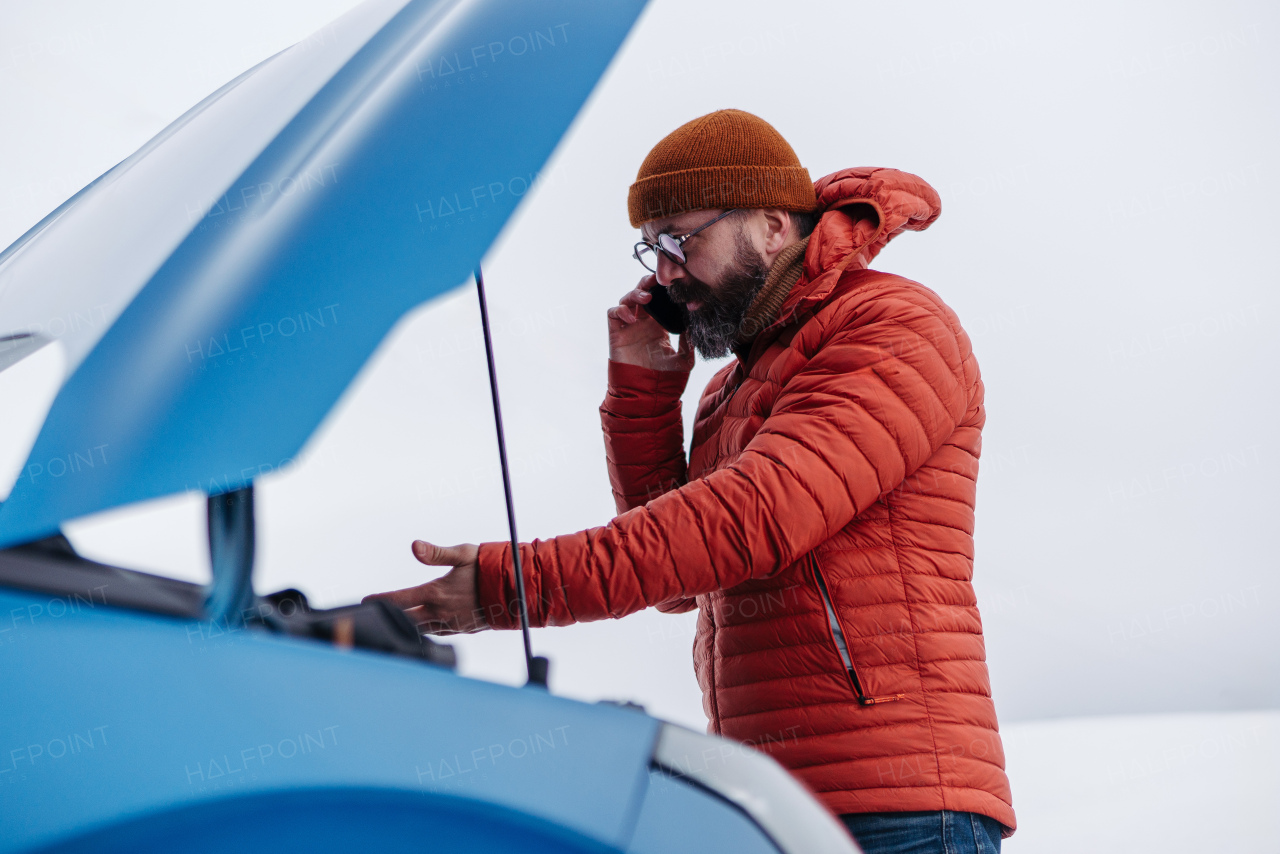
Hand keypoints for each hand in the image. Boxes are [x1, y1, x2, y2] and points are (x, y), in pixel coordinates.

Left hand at [362, 540, 488, 634]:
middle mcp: (441, 612)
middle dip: (390, 616)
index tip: (366, 601)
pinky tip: (425, 625)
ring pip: (421, 629)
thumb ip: (436, 553)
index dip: (380, 600)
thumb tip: (413, 546)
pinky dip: (427, 629)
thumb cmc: (490, 567)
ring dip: (407, 625)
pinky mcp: (464, 630)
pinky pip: (438, 632)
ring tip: (395, 620)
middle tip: (376, 613)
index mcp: (436, 593)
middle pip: (406, 620)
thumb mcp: (463, 554)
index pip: (399, 600)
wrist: (518, 590)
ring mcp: (452, 624)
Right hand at [607, 275, 693, 371]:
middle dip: (647, 283)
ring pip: (627, 299)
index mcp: (659, 325)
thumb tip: (695, 323)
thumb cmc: (666, 378)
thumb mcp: (685, 359)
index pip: (659, 299)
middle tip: (657, 281)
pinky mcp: (616, 333)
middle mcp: (643, 323)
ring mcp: (629, 327)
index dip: (662, 289)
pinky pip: (613, 313)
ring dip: (635, 294)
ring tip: (647, 298)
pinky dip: (621, 310)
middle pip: (642, 293)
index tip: (673, 283)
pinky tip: (632, 318)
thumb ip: (689, 341)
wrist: (647, 394)